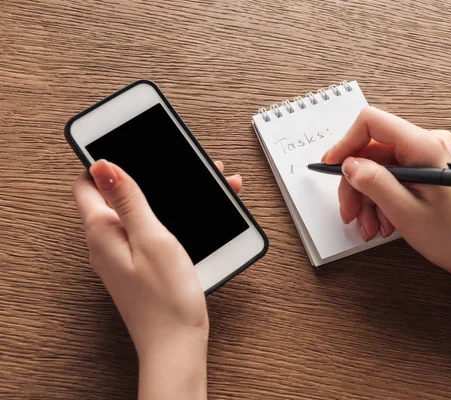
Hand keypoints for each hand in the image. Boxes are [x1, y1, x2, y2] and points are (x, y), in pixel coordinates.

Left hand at [72, 159, 241, 399]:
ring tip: (207, 182)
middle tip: (180, 162)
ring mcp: (121, 254)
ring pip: (137, 210)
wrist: (177, 343)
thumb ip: (128, 199)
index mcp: (102, 231)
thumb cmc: (166, 298)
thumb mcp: (151, 238)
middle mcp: (106, 241)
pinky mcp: (138, 264)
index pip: (86, 183)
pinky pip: (147, 229)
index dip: (104, 161)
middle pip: (115, 194)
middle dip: (147, 174)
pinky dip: (170, 216)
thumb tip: (104, 164)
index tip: (131, 145)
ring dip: (165, 194)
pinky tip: (194, 214)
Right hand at [323, 106, 450, 318]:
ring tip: (371, 227)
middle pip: (372, 151)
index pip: (372, 123)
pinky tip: (383, 222)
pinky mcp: (427, 168)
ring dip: (368, 198)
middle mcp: (428, 143)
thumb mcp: (405, 211)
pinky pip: (392, 176)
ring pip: (379, 167)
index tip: (331, 167)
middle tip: (350, 213)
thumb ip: (374, 183)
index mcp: (425, 146)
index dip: (346, 143)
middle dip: (356, 184)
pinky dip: (381, 199)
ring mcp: (428, 155)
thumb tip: (348, 164)